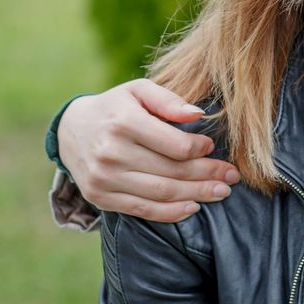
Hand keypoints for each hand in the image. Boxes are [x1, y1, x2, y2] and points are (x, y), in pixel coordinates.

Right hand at [58, 78, 238, 221]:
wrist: (71, 130)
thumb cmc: (115, 107)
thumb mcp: (138, 91)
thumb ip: (168, 100)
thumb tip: (198, 116)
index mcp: (123, 122)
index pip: (174, 145)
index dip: (199, 149)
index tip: (212, 148)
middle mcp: (111, 153)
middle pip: (172, 172)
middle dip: (208, 175)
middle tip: (232, 177)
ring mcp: (103, 178)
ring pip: (161, 193)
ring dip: (197, 195)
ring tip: (221, 192)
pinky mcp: (100, 197)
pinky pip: (143, 210)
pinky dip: (171, 212)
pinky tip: (193, 207)